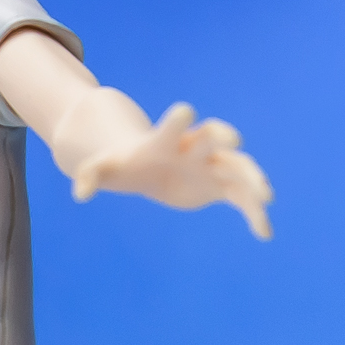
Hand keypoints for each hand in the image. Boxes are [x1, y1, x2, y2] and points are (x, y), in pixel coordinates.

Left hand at [73, 102, 272, 239]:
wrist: (145, 167)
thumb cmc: (122, 163)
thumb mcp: (104, 168)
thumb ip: (90, 174)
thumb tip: (79, 192)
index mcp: (166, 141)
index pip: (173, 127)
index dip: (177, 120)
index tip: (183, 110)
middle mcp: (194, 148)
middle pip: (213, 140)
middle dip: (224, 139)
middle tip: (235, 142)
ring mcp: (211, 166)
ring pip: (237, 169)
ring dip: (252, 181)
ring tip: (265, 200)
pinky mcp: (219, 186)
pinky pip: (242, 198)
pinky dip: (254, 213)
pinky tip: (264, 234)